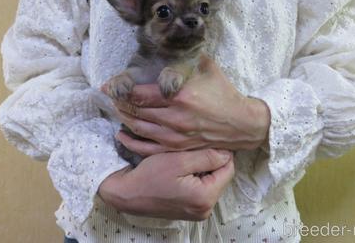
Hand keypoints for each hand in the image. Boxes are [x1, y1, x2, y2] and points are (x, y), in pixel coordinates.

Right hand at [98, 149, 234, 219]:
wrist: (126, 194)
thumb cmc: (149, 176)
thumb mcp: (179, 160)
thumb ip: (207, 156)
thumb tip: (228, 153)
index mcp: (205, 198)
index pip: (228, 169)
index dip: (220, 152)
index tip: (205, 141)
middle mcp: (205, 210)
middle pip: (220, 176)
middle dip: (209, 161)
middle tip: (191, 150)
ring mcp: (197, 212)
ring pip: (211, 182)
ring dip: (201, 169)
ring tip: (183, 160)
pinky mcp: (189, 211)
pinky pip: (200, 189)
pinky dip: (194, 178)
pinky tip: (180, 171)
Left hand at [103, 55, 269, 155]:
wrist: (241, 123)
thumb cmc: (224, 94)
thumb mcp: (207, 68)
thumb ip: (186, 57)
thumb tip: (173, 39)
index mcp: (180, 95)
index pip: (141, 94)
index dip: (122, 89)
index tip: (109, 85)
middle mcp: (175, 117)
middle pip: (136, 110)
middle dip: (119, 102)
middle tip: (109, 96)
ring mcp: (175, 136)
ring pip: (139, 128)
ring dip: (123, 118)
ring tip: (115, 109)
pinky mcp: (177, 148)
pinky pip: (148, 148)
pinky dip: (131, 142)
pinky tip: (121, 135)